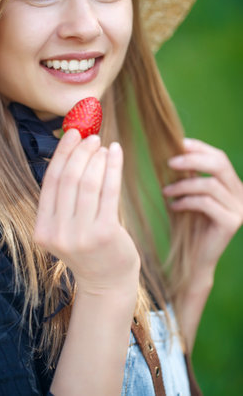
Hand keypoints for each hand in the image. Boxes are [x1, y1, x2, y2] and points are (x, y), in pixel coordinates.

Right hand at [34, 129, 139, 296]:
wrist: (106, 282)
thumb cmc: (88, 248)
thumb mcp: (66, 229)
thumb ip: (63, 200)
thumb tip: (73, 153)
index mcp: (42, 229)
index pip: (51, 182)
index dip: (61, 153)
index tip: (71, 133)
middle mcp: (58, 233)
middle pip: (69, 179)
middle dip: (81, 152)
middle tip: (92, 137)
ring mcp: (81, 235)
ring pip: (88, 182)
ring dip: (97, 158)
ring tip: (104, 146)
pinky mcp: (105, 233)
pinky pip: (110, 190)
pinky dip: (113, 167)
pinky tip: (116, 153)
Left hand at [163, 138, 242, 273]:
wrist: (192, 259)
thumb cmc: (187, 224)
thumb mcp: (186, 194)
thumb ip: (186, 176)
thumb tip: (172, 150)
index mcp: (231, 185)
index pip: (219, 157)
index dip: (200, 147)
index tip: (178, 142)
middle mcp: (240, 194)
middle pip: (219, 165)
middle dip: (192, 160)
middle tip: (169, 162)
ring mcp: (238, 208)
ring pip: (209, 185)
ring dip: (183, 185)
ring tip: (166, 191)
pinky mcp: (231, 222)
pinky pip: (206, 203)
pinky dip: (186, 201)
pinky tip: (173, 207)